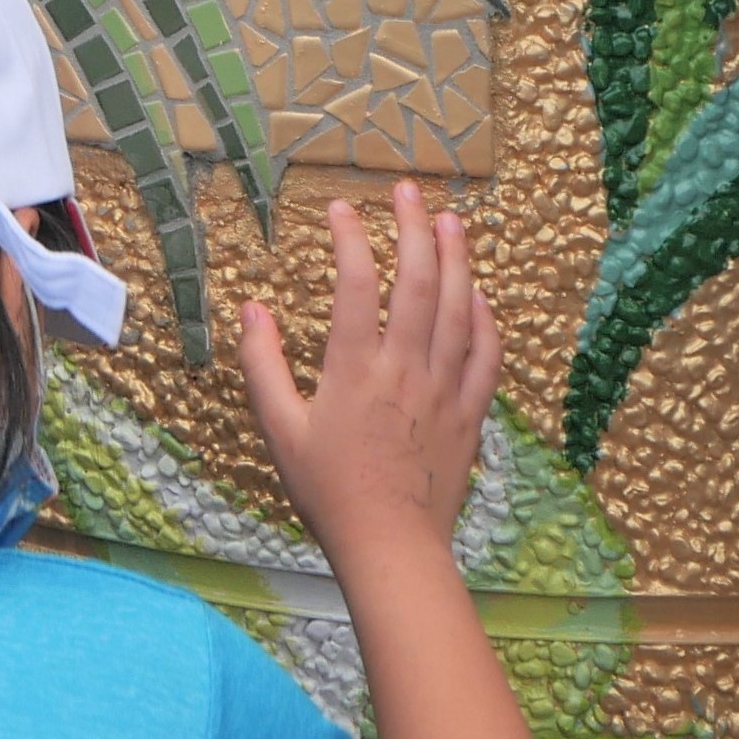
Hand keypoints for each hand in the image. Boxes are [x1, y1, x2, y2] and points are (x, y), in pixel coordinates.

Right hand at [238, 183, 496, 571]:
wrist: (391, 547)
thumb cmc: (329, 493)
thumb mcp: (280, 431)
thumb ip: (263, 366)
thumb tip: (252, 310)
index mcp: (355, 371)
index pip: (356, 285)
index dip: (350, 239)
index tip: (340, 208)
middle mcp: (404, 370)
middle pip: (418, 281)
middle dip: (414, 228)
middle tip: (408, 191)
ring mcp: (444, 389)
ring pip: (459, 309)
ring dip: (456, 259)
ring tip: (450, 221)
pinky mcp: (470, 413)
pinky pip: (486, 356)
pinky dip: (486, 320)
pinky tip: (479, 296)